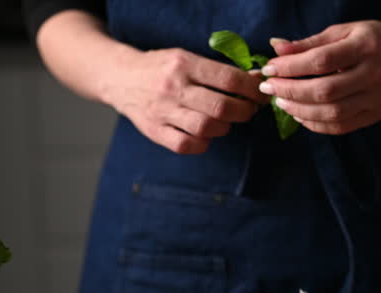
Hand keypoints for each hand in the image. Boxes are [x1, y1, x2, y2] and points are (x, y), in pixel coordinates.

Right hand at [101, 47, 268, 153]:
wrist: (120, 77)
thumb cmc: (162, 68)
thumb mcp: (187, 58)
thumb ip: (218, 71)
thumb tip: (254, 80)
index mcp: (184, 64)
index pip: (228, 79)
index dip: (251, 89)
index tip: (260, 93)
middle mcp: (174, 88)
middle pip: (221, 107)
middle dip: (244, 112)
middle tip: (248, 110)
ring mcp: (163, 112)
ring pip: (206, 128)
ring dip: (225, 128)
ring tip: (225, 122)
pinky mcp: (154, 131)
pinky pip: (186, 145)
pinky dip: (202, 143)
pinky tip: (205, 135)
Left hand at [259, 21, 380, 134]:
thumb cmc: (371, 40)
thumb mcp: (343, 32)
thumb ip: (309, 43)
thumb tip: (276, 48)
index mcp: (364, 46)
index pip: (321, 61)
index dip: (291, 67)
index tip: (270, 69)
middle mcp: (373, 74)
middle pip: (325, 91)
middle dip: (290, 91)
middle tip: (270, 88)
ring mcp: (375, 98)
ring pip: (332, 113)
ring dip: (300, 111)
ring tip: (282, 102)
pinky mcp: (374, 115)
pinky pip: (340, 127)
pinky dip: (315, 124)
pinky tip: (300, 115)